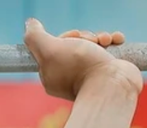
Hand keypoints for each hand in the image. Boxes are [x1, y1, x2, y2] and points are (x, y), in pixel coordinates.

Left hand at [24, 19, 142, 100]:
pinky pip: (108, 51)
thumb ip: (35, 37)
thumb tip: (30, 24)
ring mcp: (90, 75)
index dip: (64, 37)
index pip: (54, 48)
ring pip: (93, 46)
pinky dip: (113, 42)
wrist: (112, 84)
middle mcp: (69, 77)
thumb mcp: (49, 49)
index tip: (72, 36)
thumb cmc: (80, 67)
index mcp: (52, 75)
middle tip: (90, 41)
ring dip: (100, 37)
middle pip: (74, 45)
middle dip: (84, 36)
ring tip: (105, 40)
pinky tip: (116, 40)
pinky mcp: (107, 73)